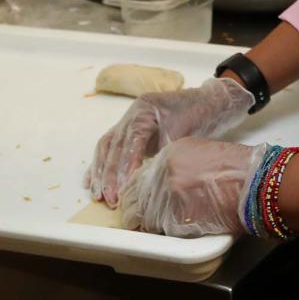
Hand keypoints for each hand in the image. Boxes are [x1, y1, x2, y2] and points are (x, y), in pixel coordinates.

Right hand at [86, 78, 253, 205]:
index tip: (123, 188)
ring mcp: (128, 121)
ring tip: (98, 195)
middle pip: (114, 145)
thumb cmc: (198, 114)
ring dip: (101, 172)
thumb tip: (147, 180)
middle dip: (110, 174)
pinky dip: (101, 165)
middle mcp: (132, 114)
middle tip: (110, 198)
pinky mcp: (129, 131)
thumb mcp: (183, 134)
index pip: (130, 140)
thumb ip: (164, 153)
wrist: (207, 101)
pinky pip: (109, 147)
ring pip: (106, 147)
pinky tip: (91, 181)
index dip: (125, 165)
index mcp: (144, 110)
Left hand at [120, 137, 266, 237]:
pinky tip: (180, 227)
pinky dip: (166, 232)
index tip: (139, 202)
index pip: (137, 177)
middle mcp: (163, 172)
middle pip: (134, 199)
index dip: (137, 193)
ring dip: (151, 224)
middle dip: (136, 211)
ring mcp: (167, 196)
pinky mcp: (175, 218)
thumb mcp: (201, 153)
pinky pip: (161, 230)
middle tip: (141, 220)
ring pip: (145, 217)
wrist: (255, 182)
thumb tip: (162, 183)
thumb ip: (176, 165)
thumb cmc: (237, 168)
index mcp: (169, 154)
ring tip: (167, 225)